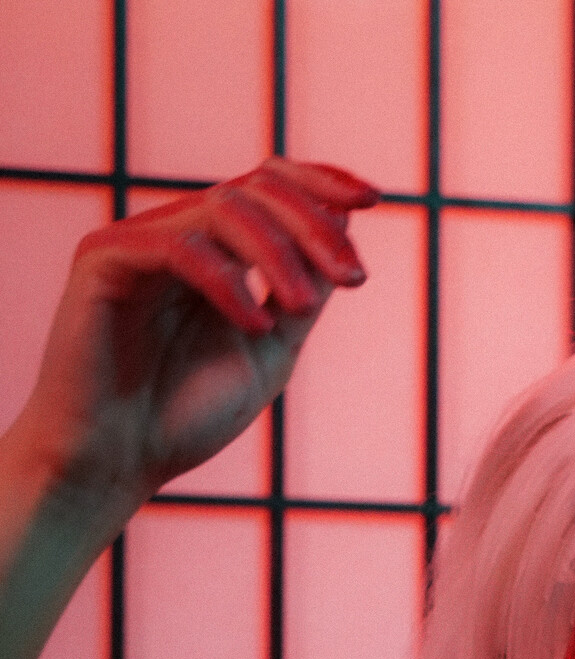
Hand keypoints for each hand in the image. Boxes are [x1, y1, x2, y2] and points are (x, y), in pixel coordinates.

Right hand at [12, 158, 377, 513]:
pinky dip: (227, 283)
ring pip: (224, 209)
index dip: (322, 183)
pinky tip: (254, 327)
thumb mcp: (269, 353)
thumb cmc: (185, 417)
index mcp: (216, 251)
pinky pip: (179, 247)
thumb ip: (304, 296)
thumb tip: (346, 233)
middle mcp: (178, 234)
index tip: (374, 199)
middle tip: (354, 278)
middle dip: (315, 227)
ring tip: (304, 310)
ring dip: (280, 255)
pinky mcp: (104, 258)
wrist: (116, 463)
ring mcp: (138, 241)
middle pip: (256, 189)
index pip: (270, 187)